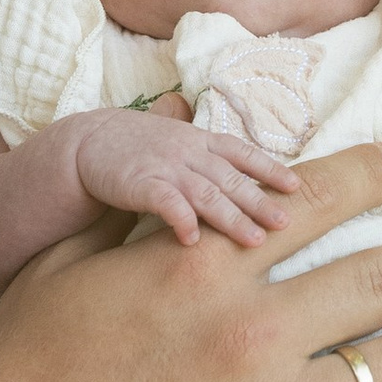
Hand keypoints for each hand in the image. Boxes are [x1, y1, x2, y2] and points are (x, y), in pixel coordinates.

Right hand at [66, 103, 299, 247]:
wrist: (85, 143)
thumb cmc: (136, 147)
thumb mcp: (177, 141)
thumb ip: (207, 152)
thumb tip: (245, 162)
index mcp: (199, 141)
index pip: (242, 153)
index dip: (270, 169)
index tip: (296, 187)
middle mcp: (187, 152)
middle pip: (231, 178)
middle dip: (260, 201)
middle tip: (287, 223)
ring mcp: (164, 167)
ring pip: (206, 193)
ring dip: (231, 218)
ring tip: (254, 240)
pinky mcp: (139, 183)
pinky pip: (165, 202)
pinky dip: (180, 219)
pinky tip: (192, 241)